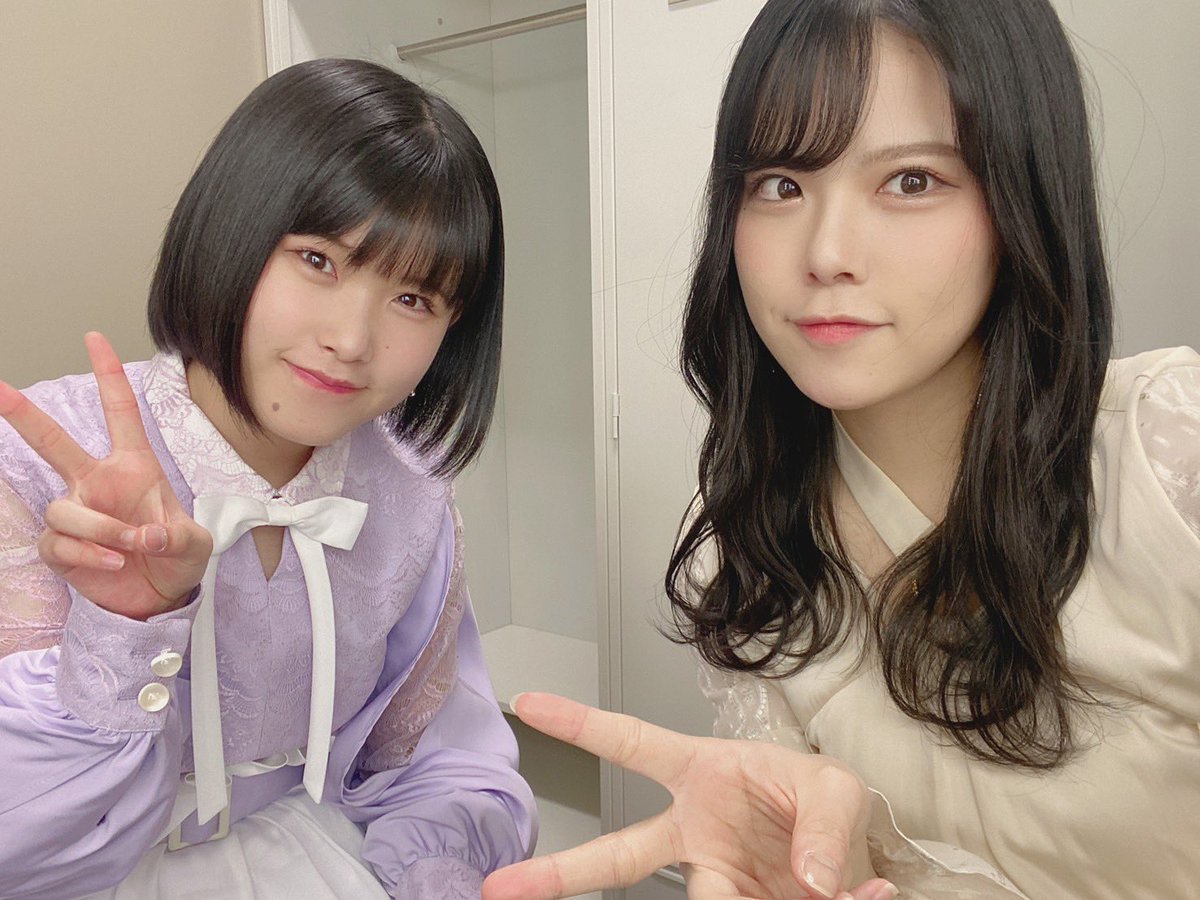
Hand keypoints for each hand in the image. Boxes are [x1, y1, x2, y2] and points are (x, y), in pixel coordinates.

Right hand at [0, 332, 212, 619]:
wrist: (164, 596)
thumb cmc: (178, 556)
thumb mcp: (194, 543)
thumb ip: (175, 536)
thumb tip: (146, 535)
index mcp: (133, 467)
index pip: (119, 413)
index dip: (108, 375)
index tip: (94, 338)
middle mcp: (97, 483)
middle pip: (53, 443)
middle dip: (23, 416)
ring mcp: (77, 513)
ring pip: (64, 509)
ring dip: (100, 528)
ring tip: (128, 548)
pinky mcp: (62, 547)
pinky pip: (61, 543)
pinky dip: (88, 554)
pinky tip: (111, 563)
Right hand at [482, 693, 896, 899]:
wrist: (848, 854)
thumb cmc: (818, 800)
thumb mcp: (836, 790)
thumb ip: (826, 824)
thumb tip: (809, 880)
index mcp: (702, 776)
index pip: (633, 743)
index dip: (579, 724)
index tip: (529, 704)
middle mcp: (695, 834)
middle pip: (619, 856)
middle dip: (560, 873)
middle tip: (500, 887)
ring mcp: (713, 878)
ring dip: (736, 899)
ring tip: (782, 888)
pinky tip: (838, 893)